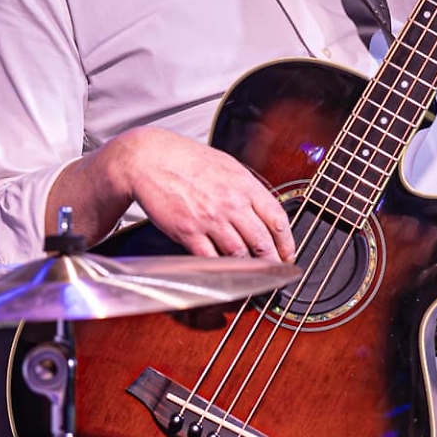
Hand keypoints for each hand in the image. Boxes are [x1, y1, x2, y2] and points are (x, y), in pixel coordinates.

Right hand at [112, 128, 296, 261]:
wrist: (149, 159)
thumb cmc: (185, 160)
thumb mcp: (226, 166)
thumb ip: (246, 189)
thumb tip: (263, 211)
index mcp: (244, 185)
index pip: (278, 220)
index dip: (287, 243)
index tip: (287, 255)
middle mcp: (231, 203)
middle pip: (263, 243)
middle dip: (272, 263)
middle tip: (274, 273)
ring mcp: (210, 219)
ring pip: (240, 255)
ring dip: (248, 270)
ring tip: (252, 277)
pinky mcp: (188, 232)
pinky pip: (211, 259)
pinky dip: (220, 270)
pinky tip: (224, 272)